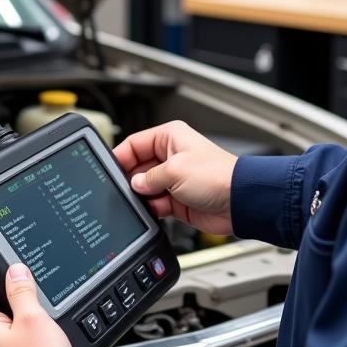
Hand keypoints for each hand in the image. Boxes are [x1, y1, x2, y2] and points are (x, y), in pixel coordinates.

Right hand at [112, 120, 237, 235]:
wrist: (238, 202)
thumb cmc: (217, 176)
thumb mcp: (174, 171)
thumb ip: (148, 178)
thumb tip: (133, 183)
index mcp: (170, 138)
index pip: (135, 143)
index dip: (120, 157)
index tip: (108, 171)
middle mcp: (171, 156)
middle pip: (138, 167)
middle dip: (132, 180)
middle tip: (125, 189)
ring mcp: (174, 179)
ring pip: (145, 188)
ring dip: (144, 196)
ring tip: (146, 200)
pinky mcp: (178, 199)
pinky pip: (156, 203)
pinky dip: (153, 207)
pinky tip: (156, 209)